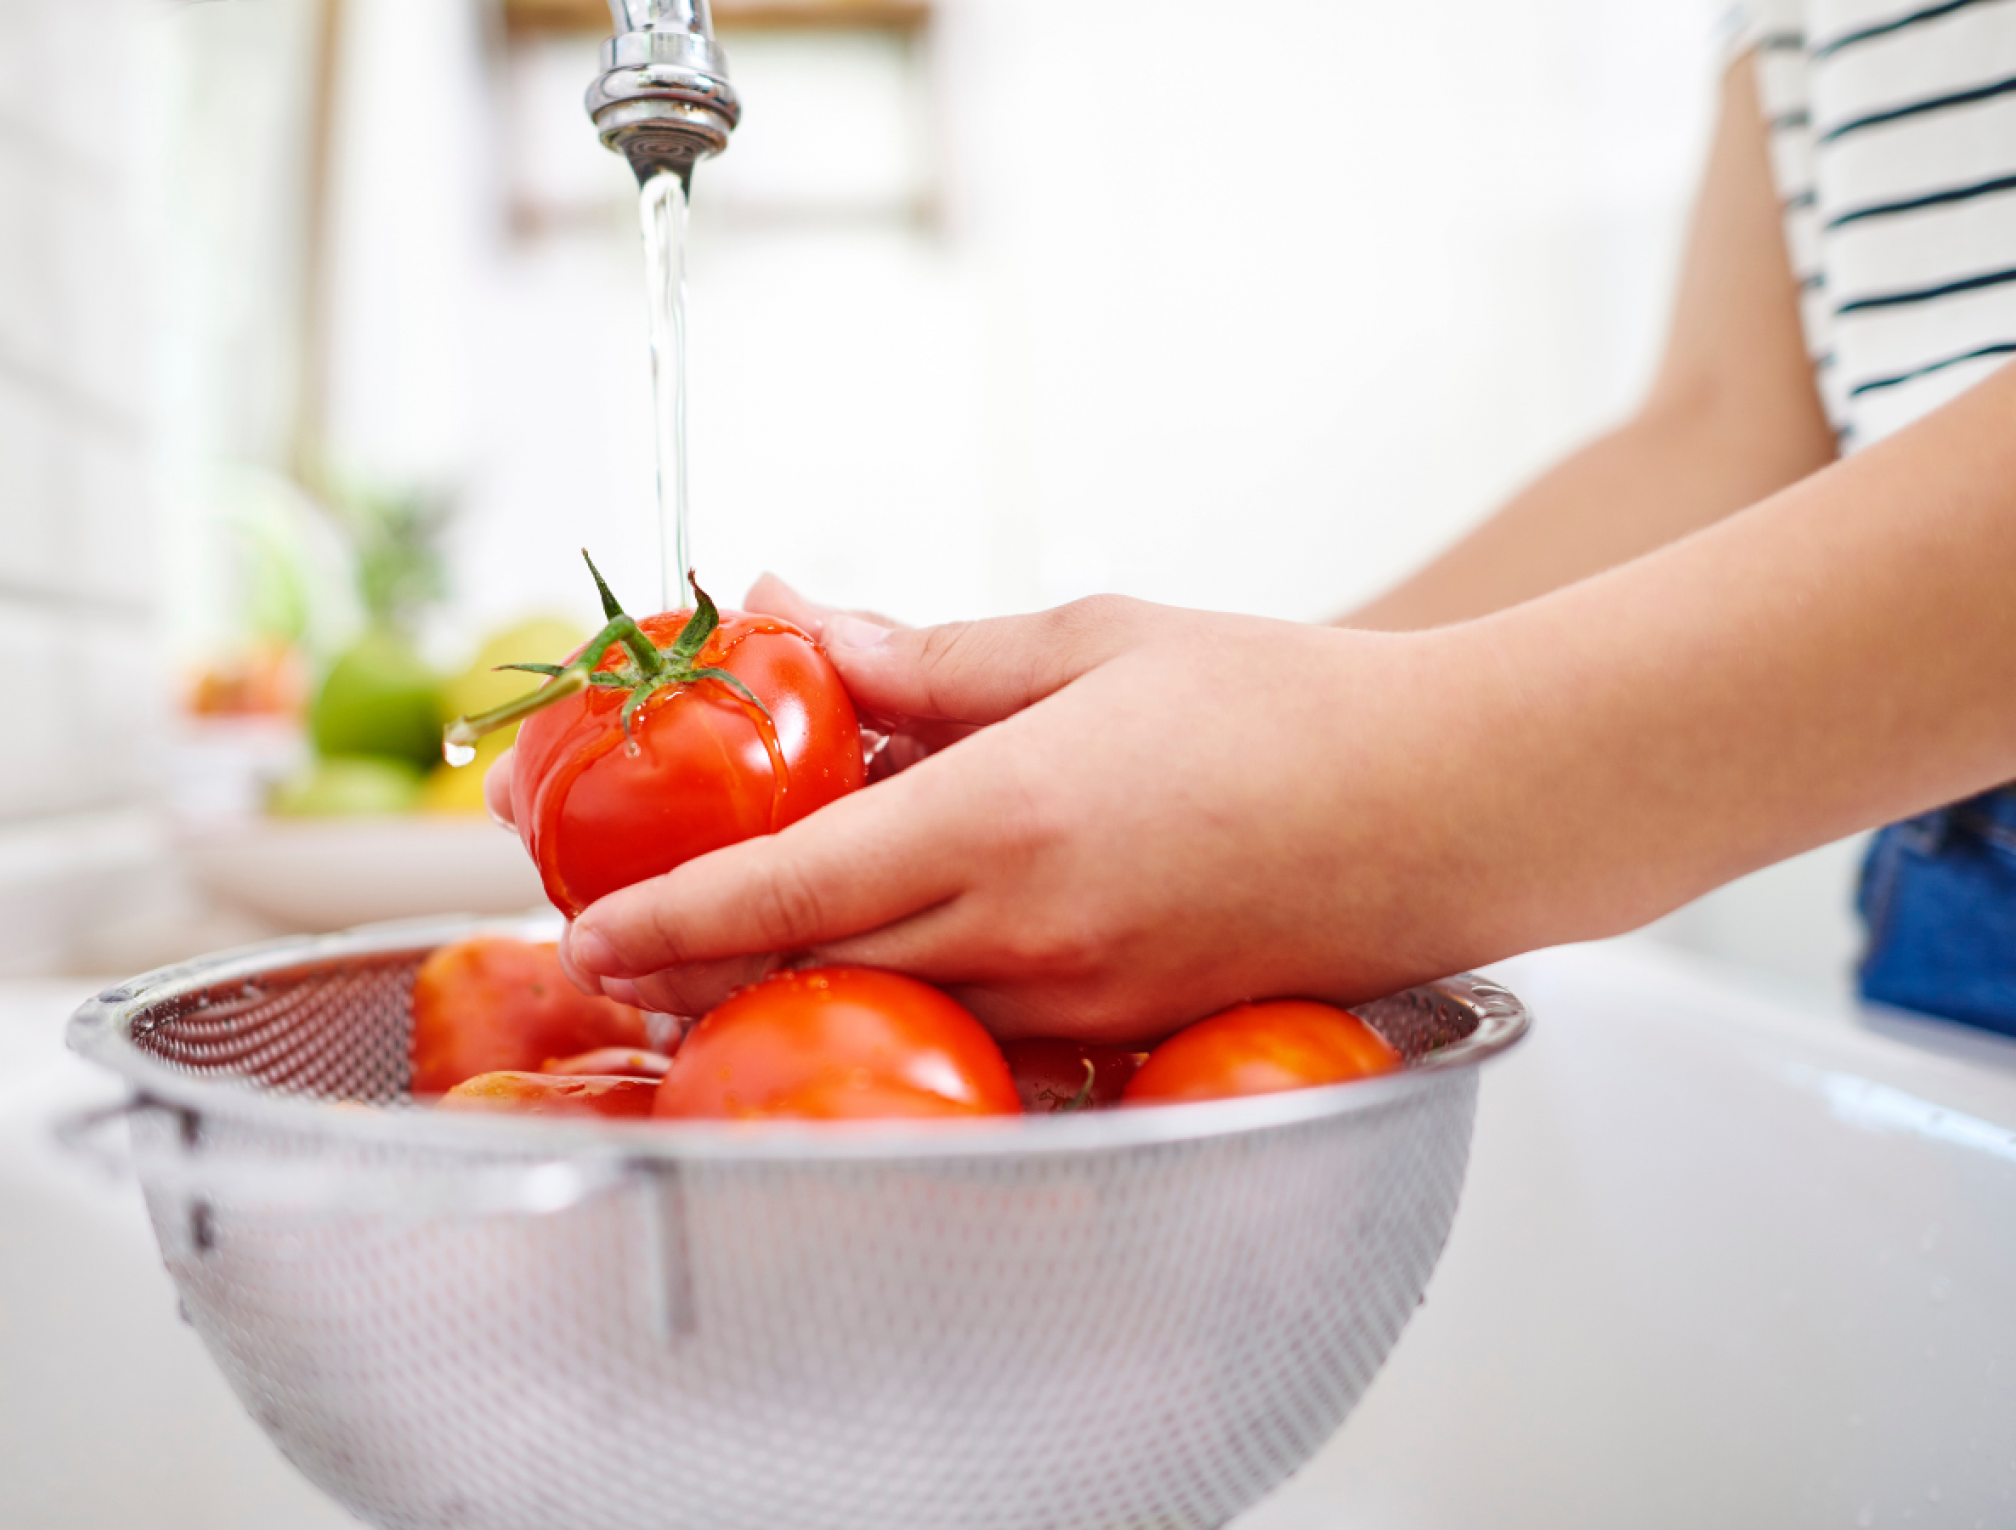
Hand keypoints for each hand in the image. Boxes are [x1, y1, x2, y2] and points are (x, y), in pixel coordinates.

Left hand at [552, 586, 1534, 1040]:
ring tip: (739, 939)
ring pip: (891, 1009)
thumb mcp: (1094, 641)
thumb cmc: (1287, 702)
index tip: (583, 935)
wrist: (1454, 804)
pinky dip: (911, 995)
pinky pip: (983, 1026)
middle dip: (700, 966)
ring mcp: (1081, 1000)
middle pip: (813, 973)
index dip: (669, 918)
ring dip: (800, 982)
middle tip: (626, 941)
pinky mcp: (1128, 1030)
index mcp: (1005, 819)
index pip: (787, 891)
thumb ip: (931, 656)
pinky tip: (899, 948)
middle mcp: (1028, 933)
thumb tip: (804, 628)